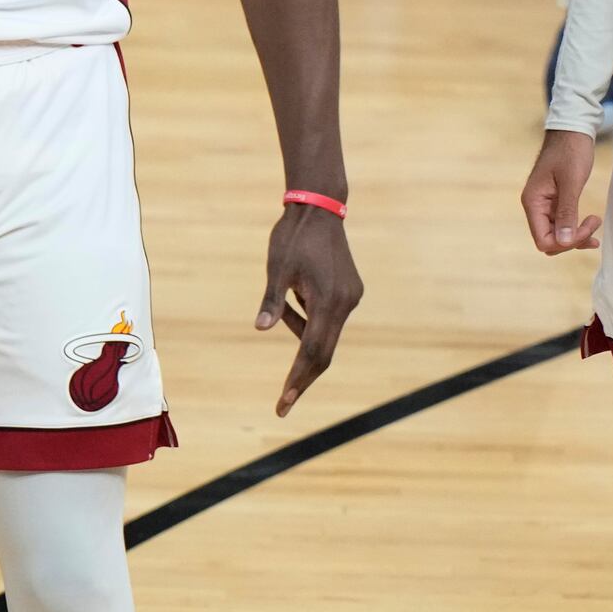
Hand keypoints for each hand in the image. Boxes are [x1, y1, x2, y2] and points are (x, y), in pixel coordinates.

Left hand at [257, 201, 362, 417]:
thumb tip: (260, 329)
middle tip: (283, 402)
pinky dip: (309, 318)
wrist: (319, 208)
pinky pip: (328, 318)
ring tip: (284, 299)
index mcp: (328, 301)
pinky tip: (297, 293)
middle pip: (324, 354)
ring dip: (301, 333)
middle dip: (302, 377)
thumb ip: (272, 301)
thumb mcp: (276, 268)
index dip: (297, 380)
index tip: (284, 402)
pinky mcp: (351, 292)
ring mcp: (351, 298)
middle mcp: (346, 303)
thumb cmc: (293, 237)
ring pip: (325, 334)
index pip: (312, 352)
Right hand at [521, 129, 602, 254]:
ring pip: (557, 234)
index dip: (565, 242)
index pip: (542, 240)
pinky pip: (562, 223)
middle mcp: (535, 206)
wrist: (573, 130)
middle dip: (572, 240)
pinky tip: (590, 224)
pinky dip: (576, 227)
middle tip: (593, 223)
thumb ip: (566, 213)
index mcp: (533, 202)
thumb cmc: (571, 151)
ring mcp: (544, 204)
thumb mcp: (571, 182)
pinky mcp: (555, 201)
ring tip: (595, 223)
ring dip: (576, 235)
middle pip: (549, 240)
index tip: (586, 228)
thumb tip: (563, 242)